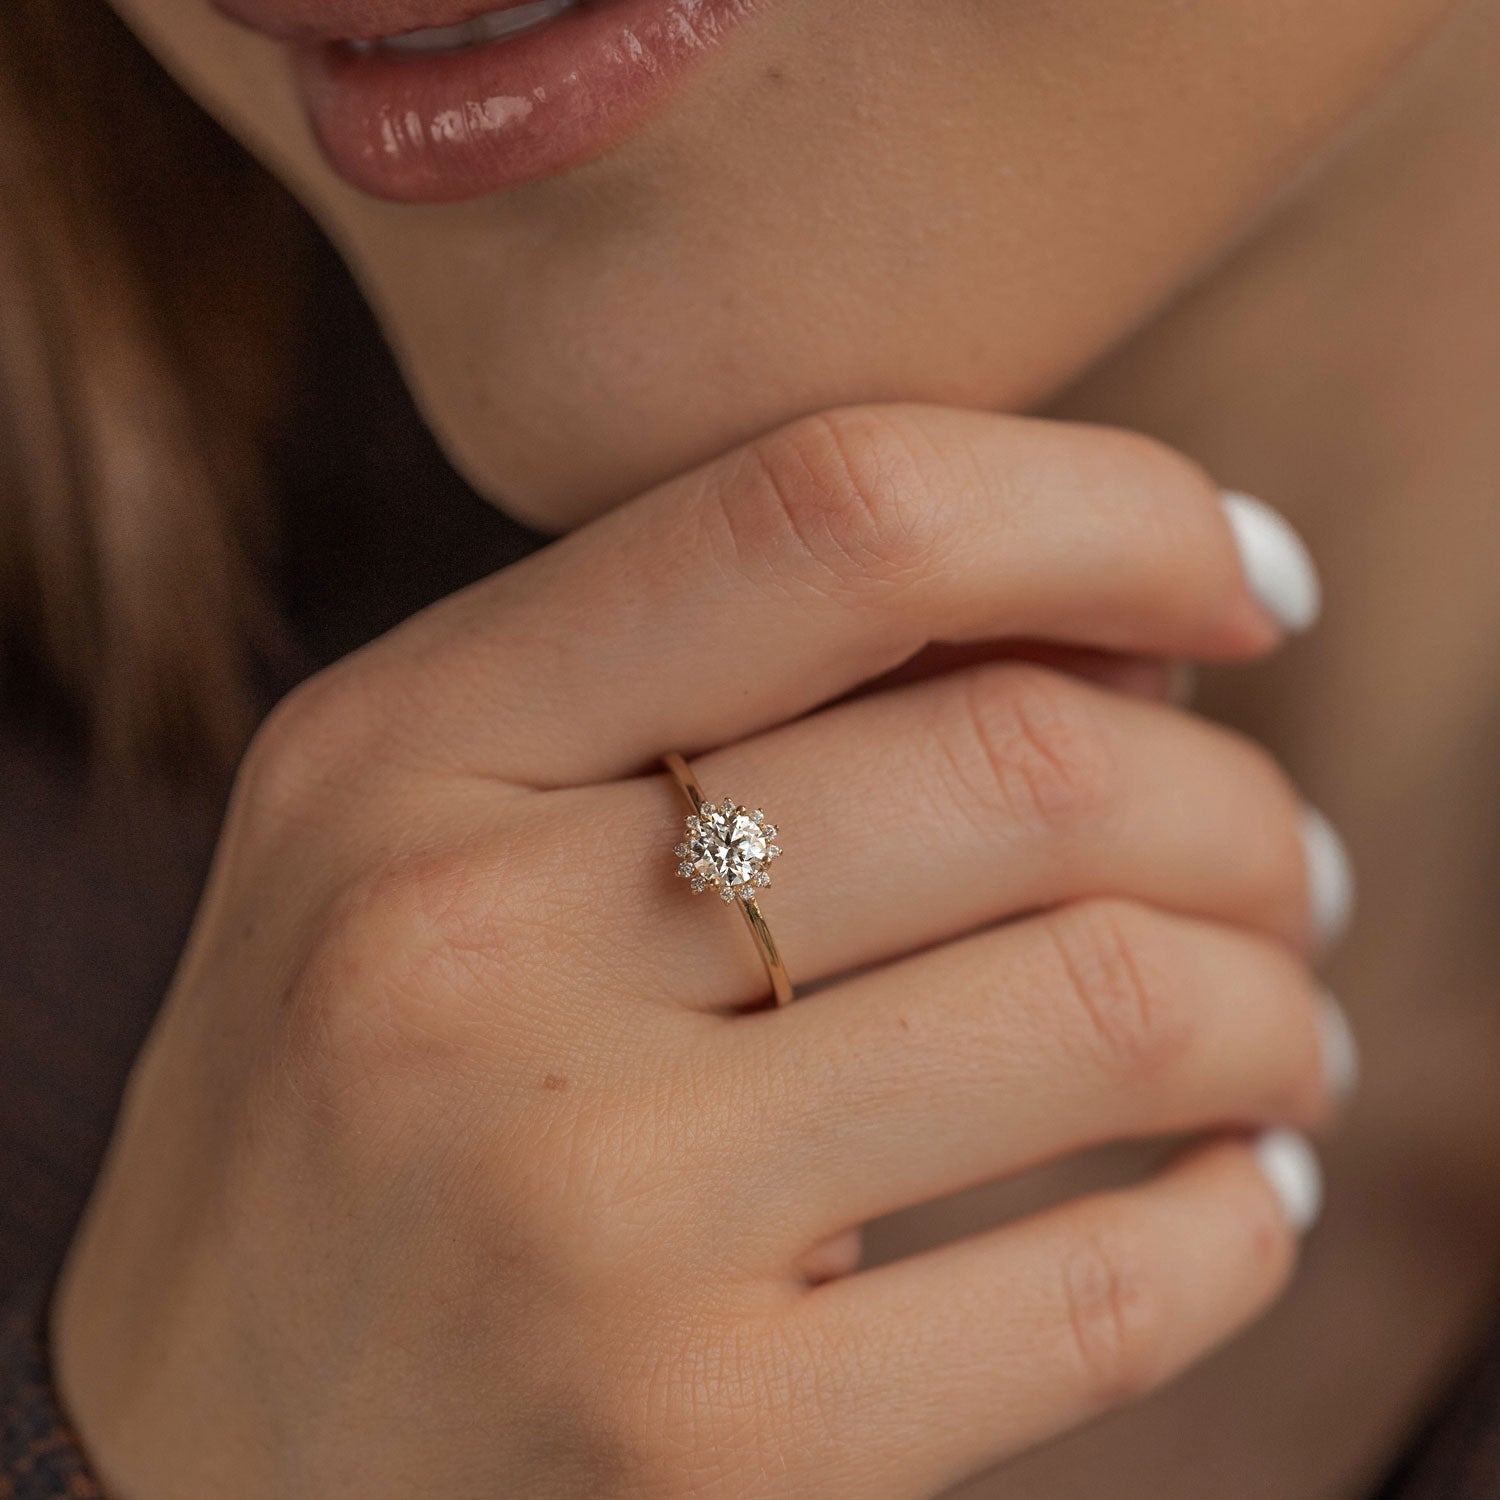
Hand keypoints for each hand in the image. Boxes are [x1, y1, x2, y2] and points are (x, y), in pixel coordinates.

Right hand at [54, 405, 1347, 1499]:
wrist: (198, 1457)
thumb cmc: (349, 1107)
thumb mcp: (433, 836)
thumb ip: (706, 695)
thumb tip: (1114, 636)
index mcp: (405, 751)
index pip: (832, 516)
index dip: (1108, 511)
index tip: (1243, 582)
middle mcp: (469, 950)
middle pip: (1020, 762)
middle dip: (1236, 811)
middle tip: (1284, 870)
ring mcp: (584, 1214)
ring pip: (1108, 1007)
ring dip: (1268, 1007)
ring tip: (1278, 1033)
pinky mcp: (701, 1450)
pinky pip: (1105, 1292)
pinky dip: (1239, 1228)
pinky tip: (1237, 1204)